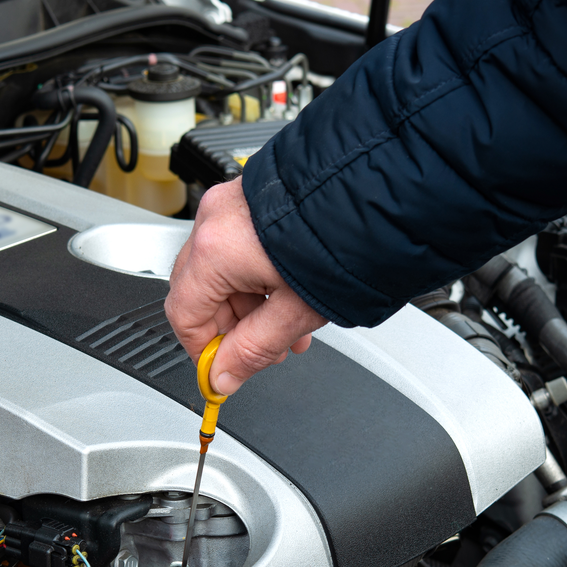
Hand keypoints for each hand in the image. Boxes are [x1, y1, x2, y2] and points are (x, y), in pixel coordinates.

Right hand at [166, 176, 327, 395]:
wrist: (382, 191)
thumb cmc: (348, 240)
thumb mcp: (297, 312)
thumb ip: (252, 350)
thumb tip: (223, 375)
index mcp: (216, 249)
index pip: (184, 315)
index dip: (202, 350)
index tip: (220, 369)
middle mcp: (215, 220)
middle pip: (199, 292)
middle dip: (230, 329)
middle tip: (259, 353)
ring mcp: (231, 205)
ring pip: (220, 272)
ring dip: (248, 307)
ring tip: (285, 329)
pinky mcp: (251, 199)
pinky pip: (237, 248)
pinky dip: (255, 278)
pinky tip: (285, 298)